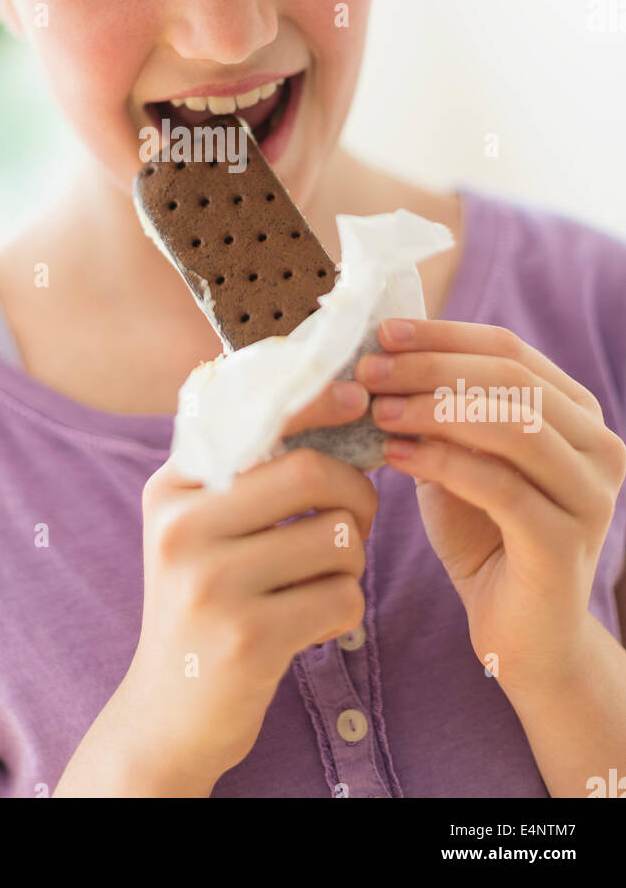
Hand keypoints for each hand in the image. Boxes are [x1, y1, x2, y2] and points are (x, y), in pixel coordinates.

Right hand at [124, 376, 375, 788]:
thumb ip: (238, 472)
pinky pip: (342, 596)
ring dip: (351, 562)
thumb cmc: (202, 606)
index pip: (253, 420)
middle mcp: (182, 526)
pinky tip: (313, 625)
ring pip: (337, 538)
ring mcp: (212, 582)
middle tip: (355, 521)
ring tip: (319, 582)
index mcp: (170, 488)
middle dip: (357, 496)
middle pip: (311, 472)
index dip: (314, 400)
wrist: (168, 716)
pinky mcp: (248, 636)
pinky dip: (344, 610)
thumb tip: (321, 401)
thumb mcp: (196, 530)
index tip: (355, 394)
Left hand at [354, 318, 625, 693]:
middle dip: (430, 368)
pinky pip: (500, 487)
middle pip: (510, 379)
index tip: (382, 333)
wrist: (521, 635)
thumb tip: (383, 355)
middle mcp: (599, 447)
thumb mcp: (461, 458)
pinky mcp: (564, 544)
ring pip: (511, 426)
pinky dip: (441, 463)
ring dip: (434, 410)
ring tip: (377, 411)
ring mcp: (590, 496)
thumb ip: (442, 409)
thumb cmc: (485, 537)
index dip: (443, 336)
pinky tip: (394, 457)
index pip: (509, 349)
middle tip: (369, 372)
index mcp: (578, 415)